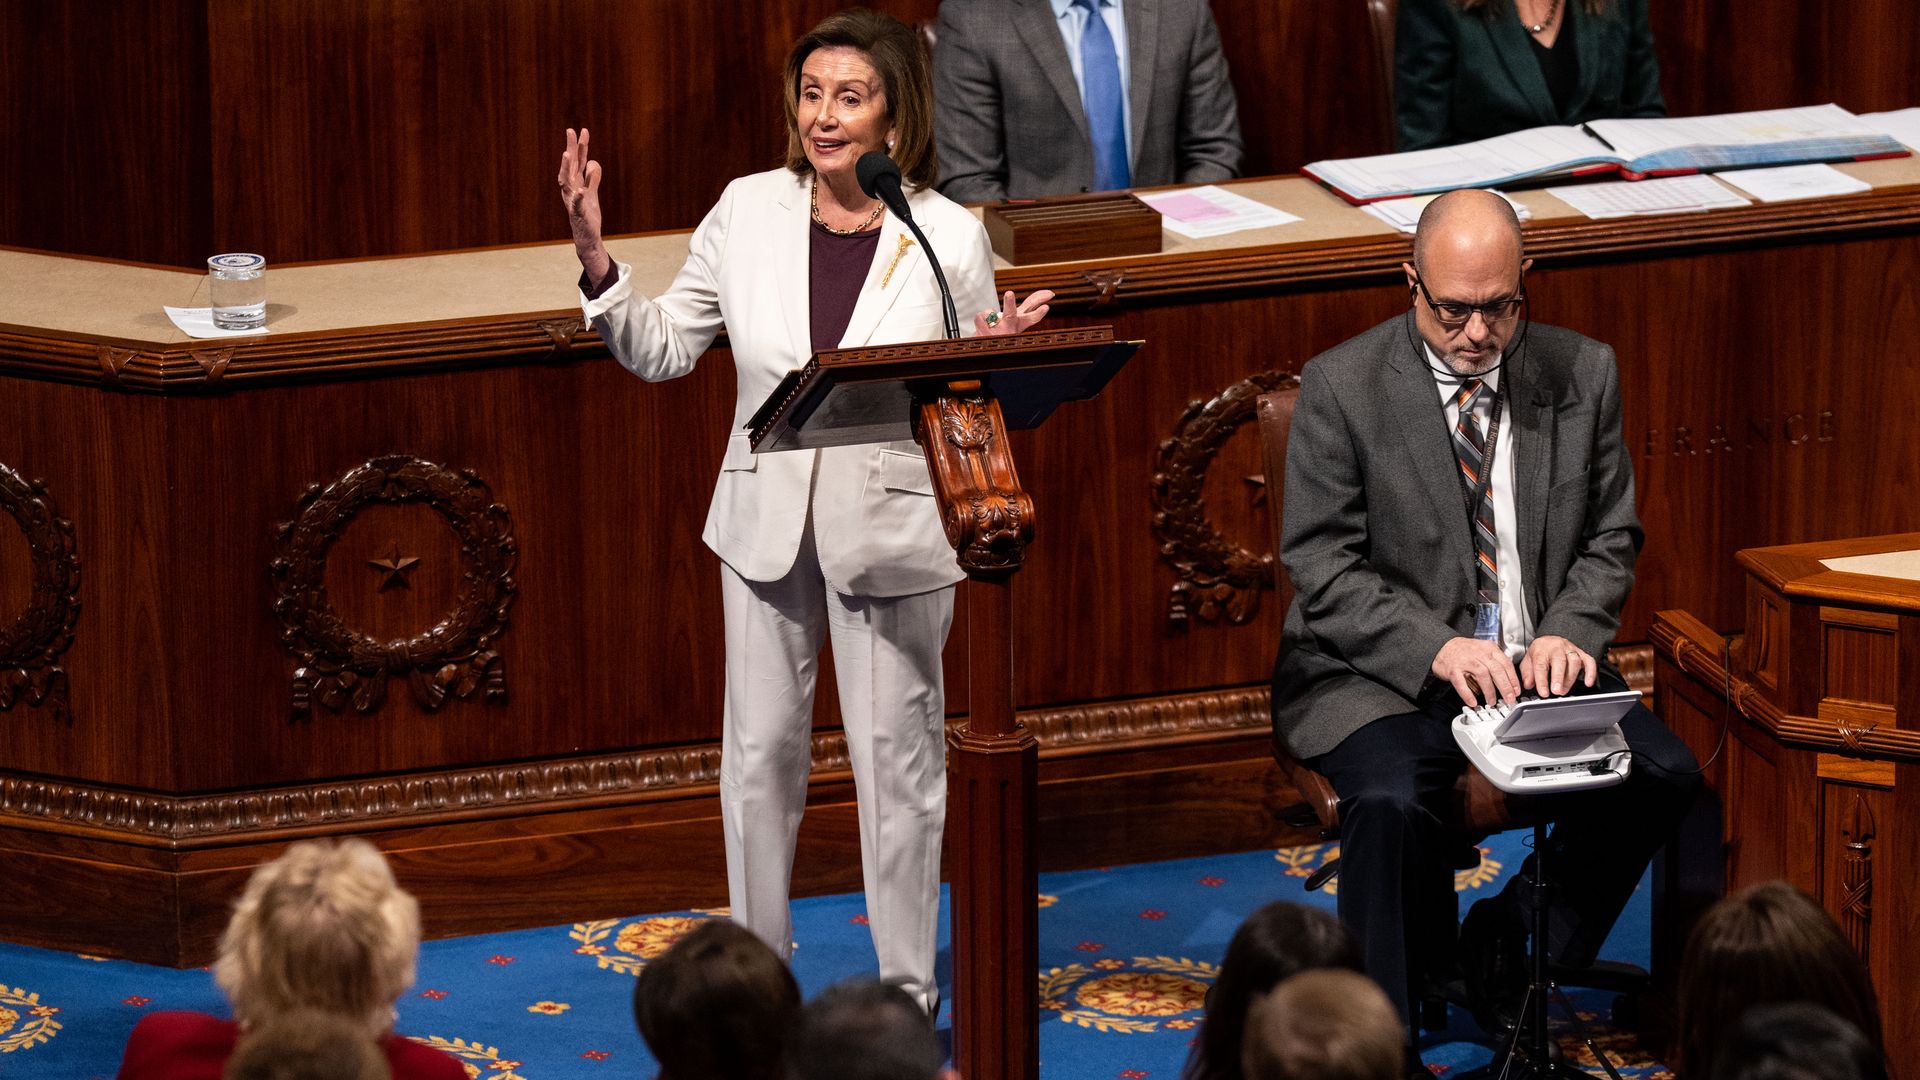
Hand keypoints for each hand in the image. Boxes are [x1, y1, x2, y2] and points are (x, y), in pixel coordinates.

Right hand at [558, 127, 609, 282]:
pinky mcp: (578, 213)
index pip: (578, 160)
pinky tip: (581, 190)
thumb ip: (593, 178)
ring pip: (566, 181)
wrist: (587, 237)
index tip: (582, 130)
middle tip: (570, 131)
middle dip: (570, 148)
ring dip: (566, 168)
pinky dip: (578, 197)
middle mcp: (571, 188)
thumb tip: (593, 162)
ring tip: (567, 154)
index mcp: (576, 182)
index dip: (580, 146)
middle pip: (570, 165)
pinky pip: (576, 204)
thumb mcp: (592, 193)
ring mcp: (573, 200)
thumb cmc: (588, 215)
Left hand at [973, 289, 1053, 335]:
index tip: (1046, 307)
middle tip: (1009, 293)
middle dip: (1010, 303)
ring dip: (988, 312)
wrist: (989, 346)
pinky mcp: (984, 333)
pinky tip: (984, 323)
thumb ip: (1033, 304)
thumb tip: (1050, 293)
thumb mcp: (1022, 317)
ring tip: (990, 316)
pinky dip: (981, 317)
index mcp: (1020, 323)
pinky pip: (980, 317)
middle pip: (1010, 314)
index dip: (1038, 312)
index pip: (1031, 317)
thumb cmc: (1009, 328)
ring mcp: (996, 331)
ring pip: (990, 313)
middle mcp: (1010, 327)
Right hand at [1432, 637, 1521, 707]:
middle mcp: (1479, 653)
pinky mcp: (1453, 669)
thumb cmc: (1465, 651)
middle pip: (1496, 670)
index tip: (1516, 690)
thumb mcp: (1484, 650)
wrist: (1442, 646)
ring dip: (1489, 691)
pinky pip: (1461, 683)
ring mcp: (1465, 661)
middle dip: (1505, 687)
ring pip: (1482, 676)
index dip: (1513, 679)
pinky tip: (1472, 702)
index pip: (1506, 664)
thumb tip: (1510, 680)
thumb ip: (1496, 661)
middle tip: (1509, 699)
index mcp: (1489, 648)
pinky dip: (1467, 694)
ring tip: (1492, 701)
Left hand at [1519, 635, 1596, 697]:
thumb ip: (1527, 673)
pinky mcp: (1581, 653)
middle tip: (1556, 691)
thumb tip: (1528, 685)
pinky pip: (1589, 661)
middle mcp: (1557, 648)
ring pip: (1574, 661)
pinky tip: (1588, 682)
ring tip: (1564, 690)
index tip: (1543, 692)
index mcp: (1541, 649)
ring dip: (1570, 678)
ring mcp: (1570, 649)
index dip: (1542, 680)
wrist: (1549, 640)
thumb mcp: (1528, 660)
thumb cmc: (1540, 652)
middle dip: (1559, 678)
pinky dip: (1590, 672)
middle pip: (1560, 661)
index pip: (1541, 665)